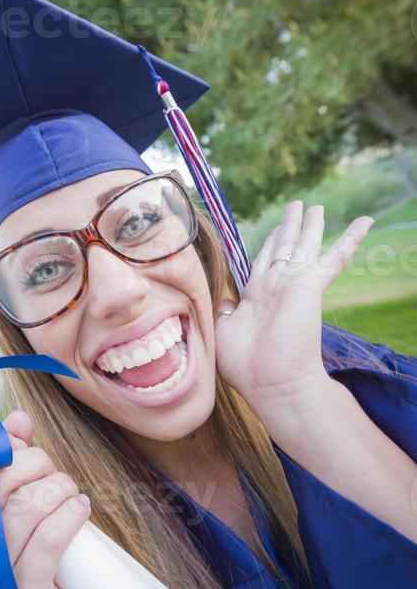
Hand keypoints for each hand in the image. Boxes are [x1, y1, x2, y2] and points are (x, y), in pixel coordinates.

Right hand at [0, 409, 90, 588]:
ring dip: (56, 487)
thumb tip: (18, 419)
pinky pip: (47, 542)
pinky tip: (79, 507)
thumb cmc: (26, 542)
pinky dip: (69, 515)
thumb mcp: (12, 495)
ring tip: (68, 490)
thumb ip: (11, 453)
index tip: (17, 449)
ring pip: (23, 509)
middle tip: (52, 470)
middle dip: (34, 463)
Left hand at [215, 200, 373, 408]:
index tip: (272, 230)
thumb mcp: (224, 330)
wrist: (272, 384)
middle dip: (289, 226)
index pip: (263, 261)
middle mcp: (276, 286)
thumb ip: (225, 310)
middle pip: (284, 247)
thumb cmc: (246, 366)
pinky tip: (364, 222)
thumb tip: (226, 299)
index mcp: (256, 296)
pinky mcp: (311, 286)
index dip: (267, 244)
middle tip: (296, 205)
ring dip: (311, 226)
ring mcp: (294, 285)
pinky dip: (350, 239)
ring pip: (304, 246)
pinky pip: (334, 258)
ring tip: (315, 207)